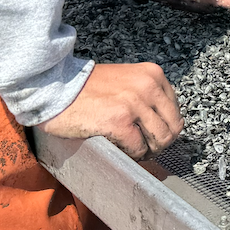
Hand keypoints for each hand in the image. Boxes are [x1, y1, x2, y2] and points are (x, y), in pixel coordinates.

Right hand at [42, 62, 182, 159]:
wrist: (54, 87)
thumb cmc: (86, 88)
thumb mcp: (126, 81)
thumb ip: (147, 96)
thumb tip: (167, 126)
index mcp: (152, 74)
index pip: (175, 111)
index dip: (164, 128)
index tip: (149, 135)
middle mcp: (148, 85)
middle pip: (172, 128)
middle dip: (158, 143)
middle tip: (142, 148)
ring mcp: (134, 103)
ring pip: (159, 140)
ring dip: (146, 151)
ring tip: (130, 149)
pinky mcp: (119, 121)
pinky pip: (138, 148)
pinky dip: (131, 155)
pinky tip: (117, 148)